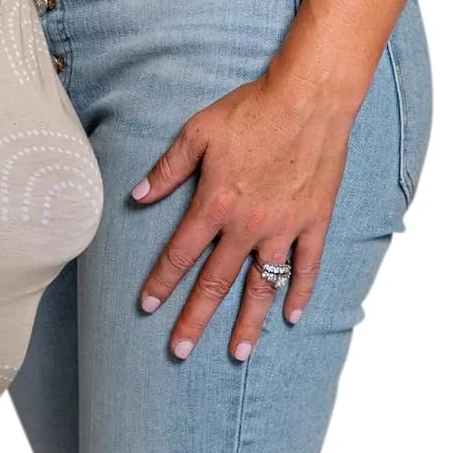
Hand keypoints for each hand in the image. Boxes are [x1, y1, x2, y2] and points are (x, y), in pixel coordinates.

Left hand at [131, 70, 358, 360]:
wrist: (307, 99)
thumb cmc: (249, 111)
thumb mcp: (197, 133)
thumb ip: (168, 169)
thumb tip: (137, 195)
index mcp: (215, 203)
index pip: (180, 254)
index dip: (162, 282)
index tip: (147, 307)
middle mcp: (248, 224)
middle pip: (216, 282)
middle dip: (195, 319)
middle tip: (180, 351)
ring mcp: (284, 227)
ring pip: (263, 285)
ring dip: (249, 322)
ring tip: (238, 353)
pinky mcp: (314, 221)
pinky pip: (307, 266)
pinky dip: (299, 292)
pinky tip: (291, 317)